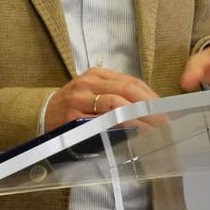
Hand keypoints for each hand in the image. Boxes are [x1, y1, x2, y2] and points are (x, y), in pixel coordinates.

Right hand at [44, 68, 159, 129]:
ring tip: (153, 131)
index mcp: (97, 74)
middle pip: (128, 90)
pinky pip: (100, 122)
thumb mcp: (93, 92)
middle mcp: (89, 82)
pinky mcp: (72, 116)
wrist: (42, 113)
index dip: (152, 97)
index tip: (166, 111)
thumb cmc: (73, 105)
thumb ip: (117, 96)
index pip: (132, 82)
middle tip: (165, 123)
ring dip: (138, 119)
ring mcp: (80, 98)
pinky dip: (119, 128)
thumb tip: (149, 110)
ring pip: (116, 104)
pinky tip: (131, 135)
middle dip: (150, 108)